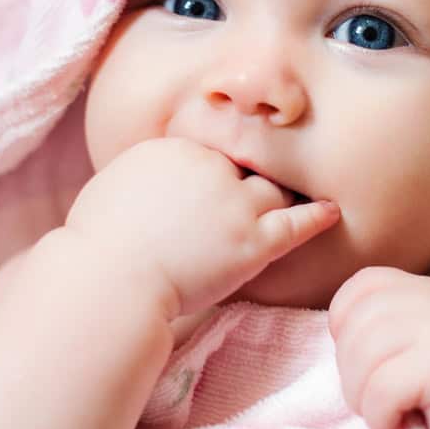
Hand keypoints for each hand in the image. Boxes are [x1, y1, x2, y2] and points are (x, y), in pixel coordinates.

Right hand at [65, 137, 338, 317]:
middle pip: (245, 165)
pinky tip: (331, 212)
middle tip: (264, 184)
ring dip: (282, 196)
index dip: (219, 168)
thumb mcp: (115, 187)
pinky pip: (295, 225)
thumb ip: (146, 177)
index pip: (212, 150)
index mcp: (175, 149)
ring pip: (272, 191)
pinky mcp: (252, 241)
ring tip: (302, 195)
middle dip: (251, 178)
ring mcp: (235, 203)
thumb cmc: (98, 245)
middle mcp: (210, 167)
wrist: (110, 279)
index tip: (223, 179)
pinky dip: (316, 217)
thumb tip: (153, 184)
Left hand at [328, 266, 429, 428]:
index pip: (358, 288)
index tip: (366, 362)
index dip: (345, 325)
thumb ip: (384, 325)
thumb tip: (333, 334)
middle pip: (352, 328)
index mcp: (422, 290)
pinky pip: (381, 391)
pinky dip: (381, 418)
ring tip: (390, 414)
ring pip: (361, 360)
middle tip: (378, 401)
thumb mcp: (417, 342)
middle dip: (350, 374)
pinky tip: (402, 427)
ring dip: (363, 400)